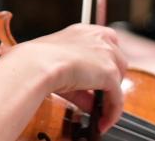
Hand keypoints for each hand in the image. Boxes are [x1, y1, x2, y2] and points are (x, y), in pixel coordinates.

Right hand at [1, 23, 126, 131]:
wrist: (35, 64)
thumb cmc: (37, 61)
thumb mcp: (61, 69)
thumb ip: (79, 84)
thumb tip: (89, 102)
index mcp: (84, 32)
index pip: (106, 43)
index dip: (104, 63)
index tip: (98, 78)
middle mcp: (98, 38)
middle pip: (117, 61)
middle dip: (109, 80)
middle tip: (97, 97)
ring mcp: (106, 54)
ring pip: (119, 78)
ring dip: (111, 96)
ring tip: (100, 112)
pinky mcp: (109, 72)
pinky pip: (117, 98)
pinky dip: (112, 112)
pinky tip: (103, 122)